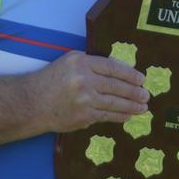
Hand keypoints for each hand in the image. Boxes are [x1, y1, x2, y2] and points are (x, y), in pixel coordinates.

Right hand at [26, 51, 149, 134]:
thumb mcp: (70, 63)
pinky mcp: (83, 116)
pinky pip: (106, 116)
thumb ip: (93, 65)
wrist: (32, 103)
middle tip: (146, 95)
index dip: (130, 74)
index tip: (142, 79)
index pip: (113, 67)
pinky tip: (128, 116)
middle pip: (117, 86)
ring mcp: (84, 99)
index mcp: (82, 62)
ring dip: (131, 106)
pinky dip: (119, 116)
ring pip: (114, 103)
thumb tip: (121, 74)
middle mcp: (84, 79)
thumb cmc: (52, 80)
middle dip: (135, 92)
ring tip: (143, 107)